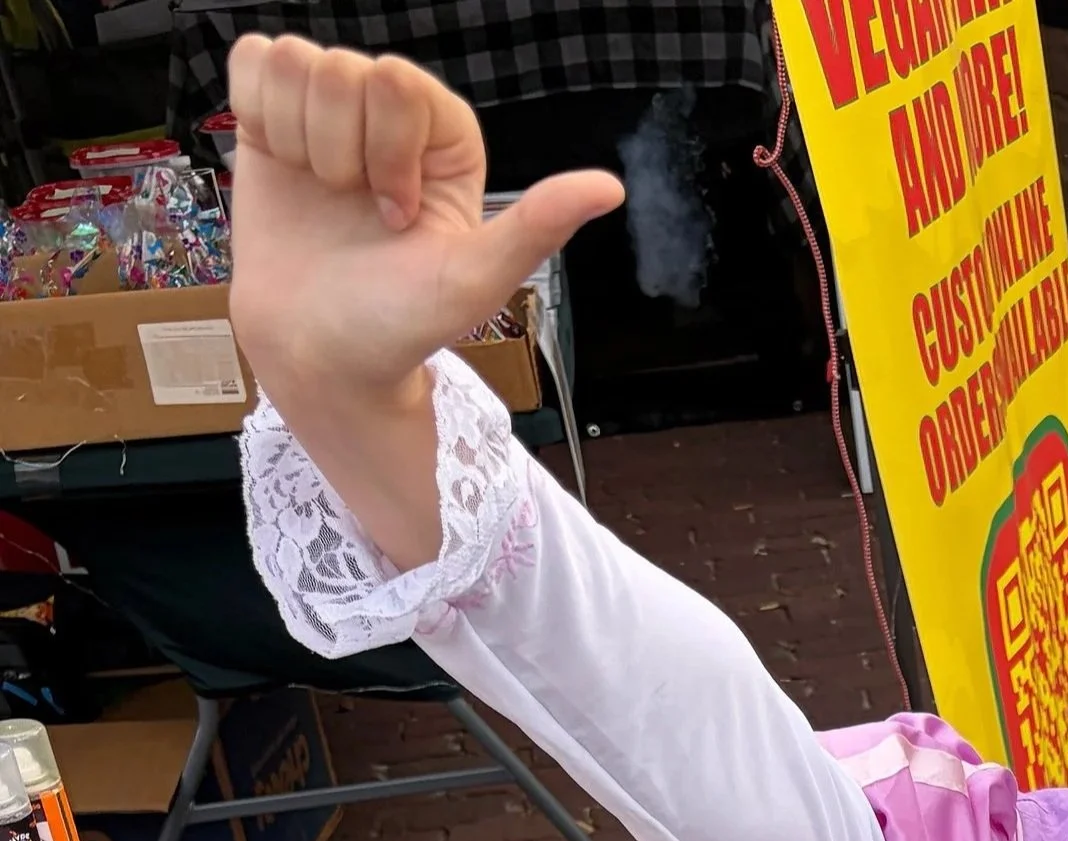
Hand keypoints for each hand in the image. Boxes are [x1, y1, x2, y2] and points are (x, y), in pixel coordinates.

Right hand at [226, 36, 621, 408]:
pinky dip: (257, 115)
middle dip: (341, 150)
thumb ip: (540, 225)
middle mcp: (391, 118)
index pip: (398, 83)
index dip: (387, 152)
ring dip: (299, 140)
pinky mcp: (274, 119)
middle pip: (344, 69)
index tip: (397, 215)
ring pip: (295, 62)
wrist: (321, 351)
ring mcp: (330, 115)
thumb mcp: (478, 277)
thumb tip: (611, 188)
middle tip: (358, 212)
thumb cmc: (400, 322)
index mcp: (443, 140)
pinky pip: (253, 61)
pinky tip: (284, 167)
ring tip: (322, 196)